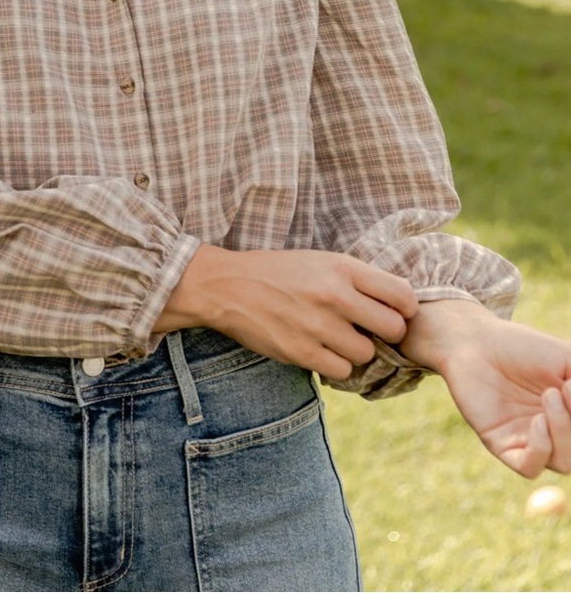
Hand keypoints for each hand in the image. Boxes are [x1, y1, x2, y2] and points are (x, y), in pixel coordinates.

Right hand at [156, 244, 418, 379]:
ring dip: (355, 350)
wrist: (228, 286)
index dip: (404, 309)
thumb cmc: (278, 272)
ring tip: (334, 338)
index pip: (403, 295)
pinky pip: (342, 370)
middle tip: (367, 330)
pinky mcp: (302, 352)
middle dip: (385, 333)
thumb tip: (397, 303)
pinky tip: (319, 350)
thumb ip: (357, 279)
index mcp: (343, 268)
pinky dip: (334, 364)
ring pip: (367, 353)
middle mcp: (335, 296)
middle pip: (394, 328)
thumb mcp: (320, 261)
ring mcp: (318, 326)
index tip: (393, 312)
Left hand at [400, 300, 570, 476]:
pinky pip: (530, 468)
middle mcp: (556, 433)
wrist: (474, 340)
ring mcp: (530, 441)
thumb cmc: (521, 347)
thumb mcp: (568, 360)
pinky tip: (537, 422)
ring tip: (550, 396)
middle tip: (567, 389)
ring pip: (565, 464)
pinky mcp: (501, 445)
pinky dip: (542, 450)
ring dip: (565, 432)